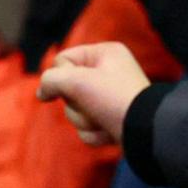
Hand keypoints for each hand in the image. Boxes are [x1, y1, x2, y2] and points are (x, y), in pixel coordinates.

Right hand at [35, 41, 151, 145]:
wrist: (145, 133)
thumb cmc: (114, 99)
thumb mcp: (77, 81)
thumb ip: (51, 80)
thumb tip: (42, 92)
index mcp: (105, 53)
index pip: (63, 59)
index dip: (60, 76)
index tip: (72, 87)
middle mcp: (108, 73)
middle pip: (67, 89)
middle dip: (76, 104)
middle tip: (94, 105)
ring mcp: (109, 99)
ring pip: (74, 111)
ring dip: (85, 121)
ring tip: (104, 121)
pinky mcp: (111, 120)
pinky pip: (87, 127)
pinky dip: (95, 134)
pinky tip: (110, 133)